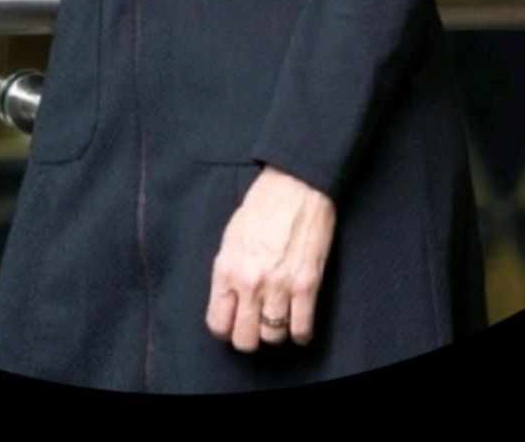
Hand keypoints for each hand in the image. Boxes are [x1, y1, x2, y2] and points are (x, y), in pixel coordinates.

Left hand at [206, 164, 335, 349]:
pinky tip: (298, 323)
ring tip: (279, 317)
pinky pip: (301, 330)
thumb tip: (229, 299)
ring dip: (276, 331)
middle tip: (257, 324)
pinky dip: (300, 333)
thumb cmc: (262, 205)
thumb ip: (228, 271)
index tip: (235, 322)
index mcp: (227, 269)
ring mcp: (280, 286)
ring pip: (273, 338)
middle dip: (250, 336)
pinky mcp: (307, 285)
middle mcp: (250, 282)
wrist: (296, 184)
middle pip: (245, 339)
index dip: (226, 328)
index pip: (218, 323)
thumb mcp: (232, 236)